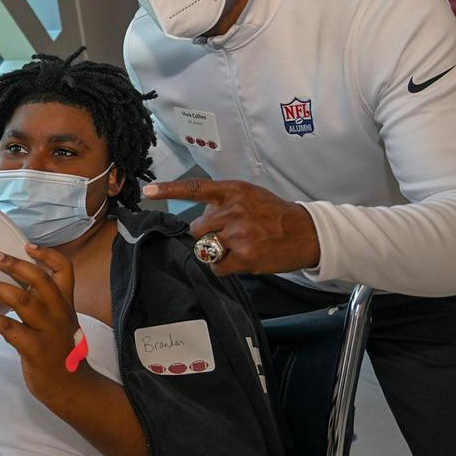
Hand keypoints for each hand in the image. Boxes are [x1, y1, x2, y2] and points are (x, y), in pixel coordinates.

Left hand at [0, 245, 88, 407]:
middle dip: (17, 265)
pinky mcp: (36, 350)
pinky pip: (11, 329)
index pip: (65, 270)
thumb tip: (17, 282)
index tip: (27, 245)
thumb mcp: (60, 322)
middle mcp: (60, 313)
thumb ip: (45, 303)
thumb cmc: (59, 351)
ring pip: (24, 302)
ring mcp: (49, 332)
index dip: (47, 255)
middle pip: (40, 280)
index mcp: (66, 304)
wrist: (71, 387)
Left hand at [143, 179, 319, 274]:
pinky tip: (240, 259)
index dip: (169, 189)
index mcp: (233, 191)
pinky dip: (223, 267)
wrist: (306, 233)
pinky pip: (217, 267)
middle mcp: (233, 210)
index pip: (195, 188)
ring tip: (238, 246)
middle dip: (206, 234)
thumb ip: (224, 201)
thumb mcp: (250, 195)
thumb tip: (202, 214)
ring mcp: (238, 235)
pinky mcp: (244, 257)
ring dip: (215, 252)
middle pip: (196, 228)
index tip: (149, 192)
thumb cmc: (274, 214)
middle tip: (227, 235)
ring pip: (205, 249)